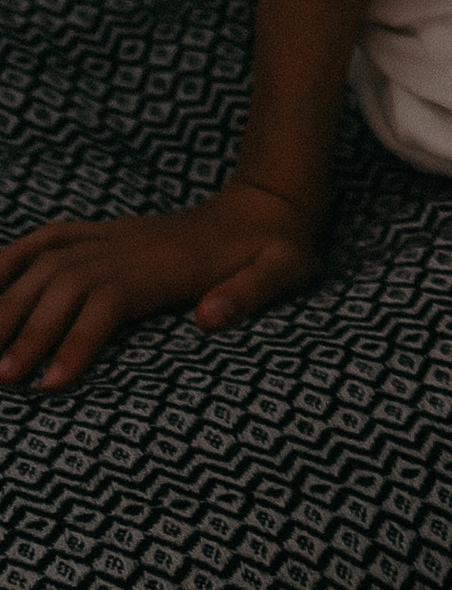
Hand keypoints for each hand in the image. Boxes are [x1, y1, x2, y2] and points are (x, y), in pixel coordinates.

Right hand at [0, 179, 326, 390]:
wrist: (271, 205)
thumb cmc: (278, 251)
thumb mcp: (285, 272)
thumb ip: (250, 293)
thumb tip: (208, 317)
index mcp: (167, 265)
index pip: (108, 300)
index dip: (76, 340)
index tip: (50, 385)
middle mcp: (130, 247)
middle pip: (63, 284)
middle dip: (25, 330)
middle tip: (0, 381)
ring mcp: (113, 236)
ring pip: (44, 262)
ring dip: (6, 300)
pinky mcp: (104, 233)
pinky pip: (45, 239)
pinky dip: (8, 259)